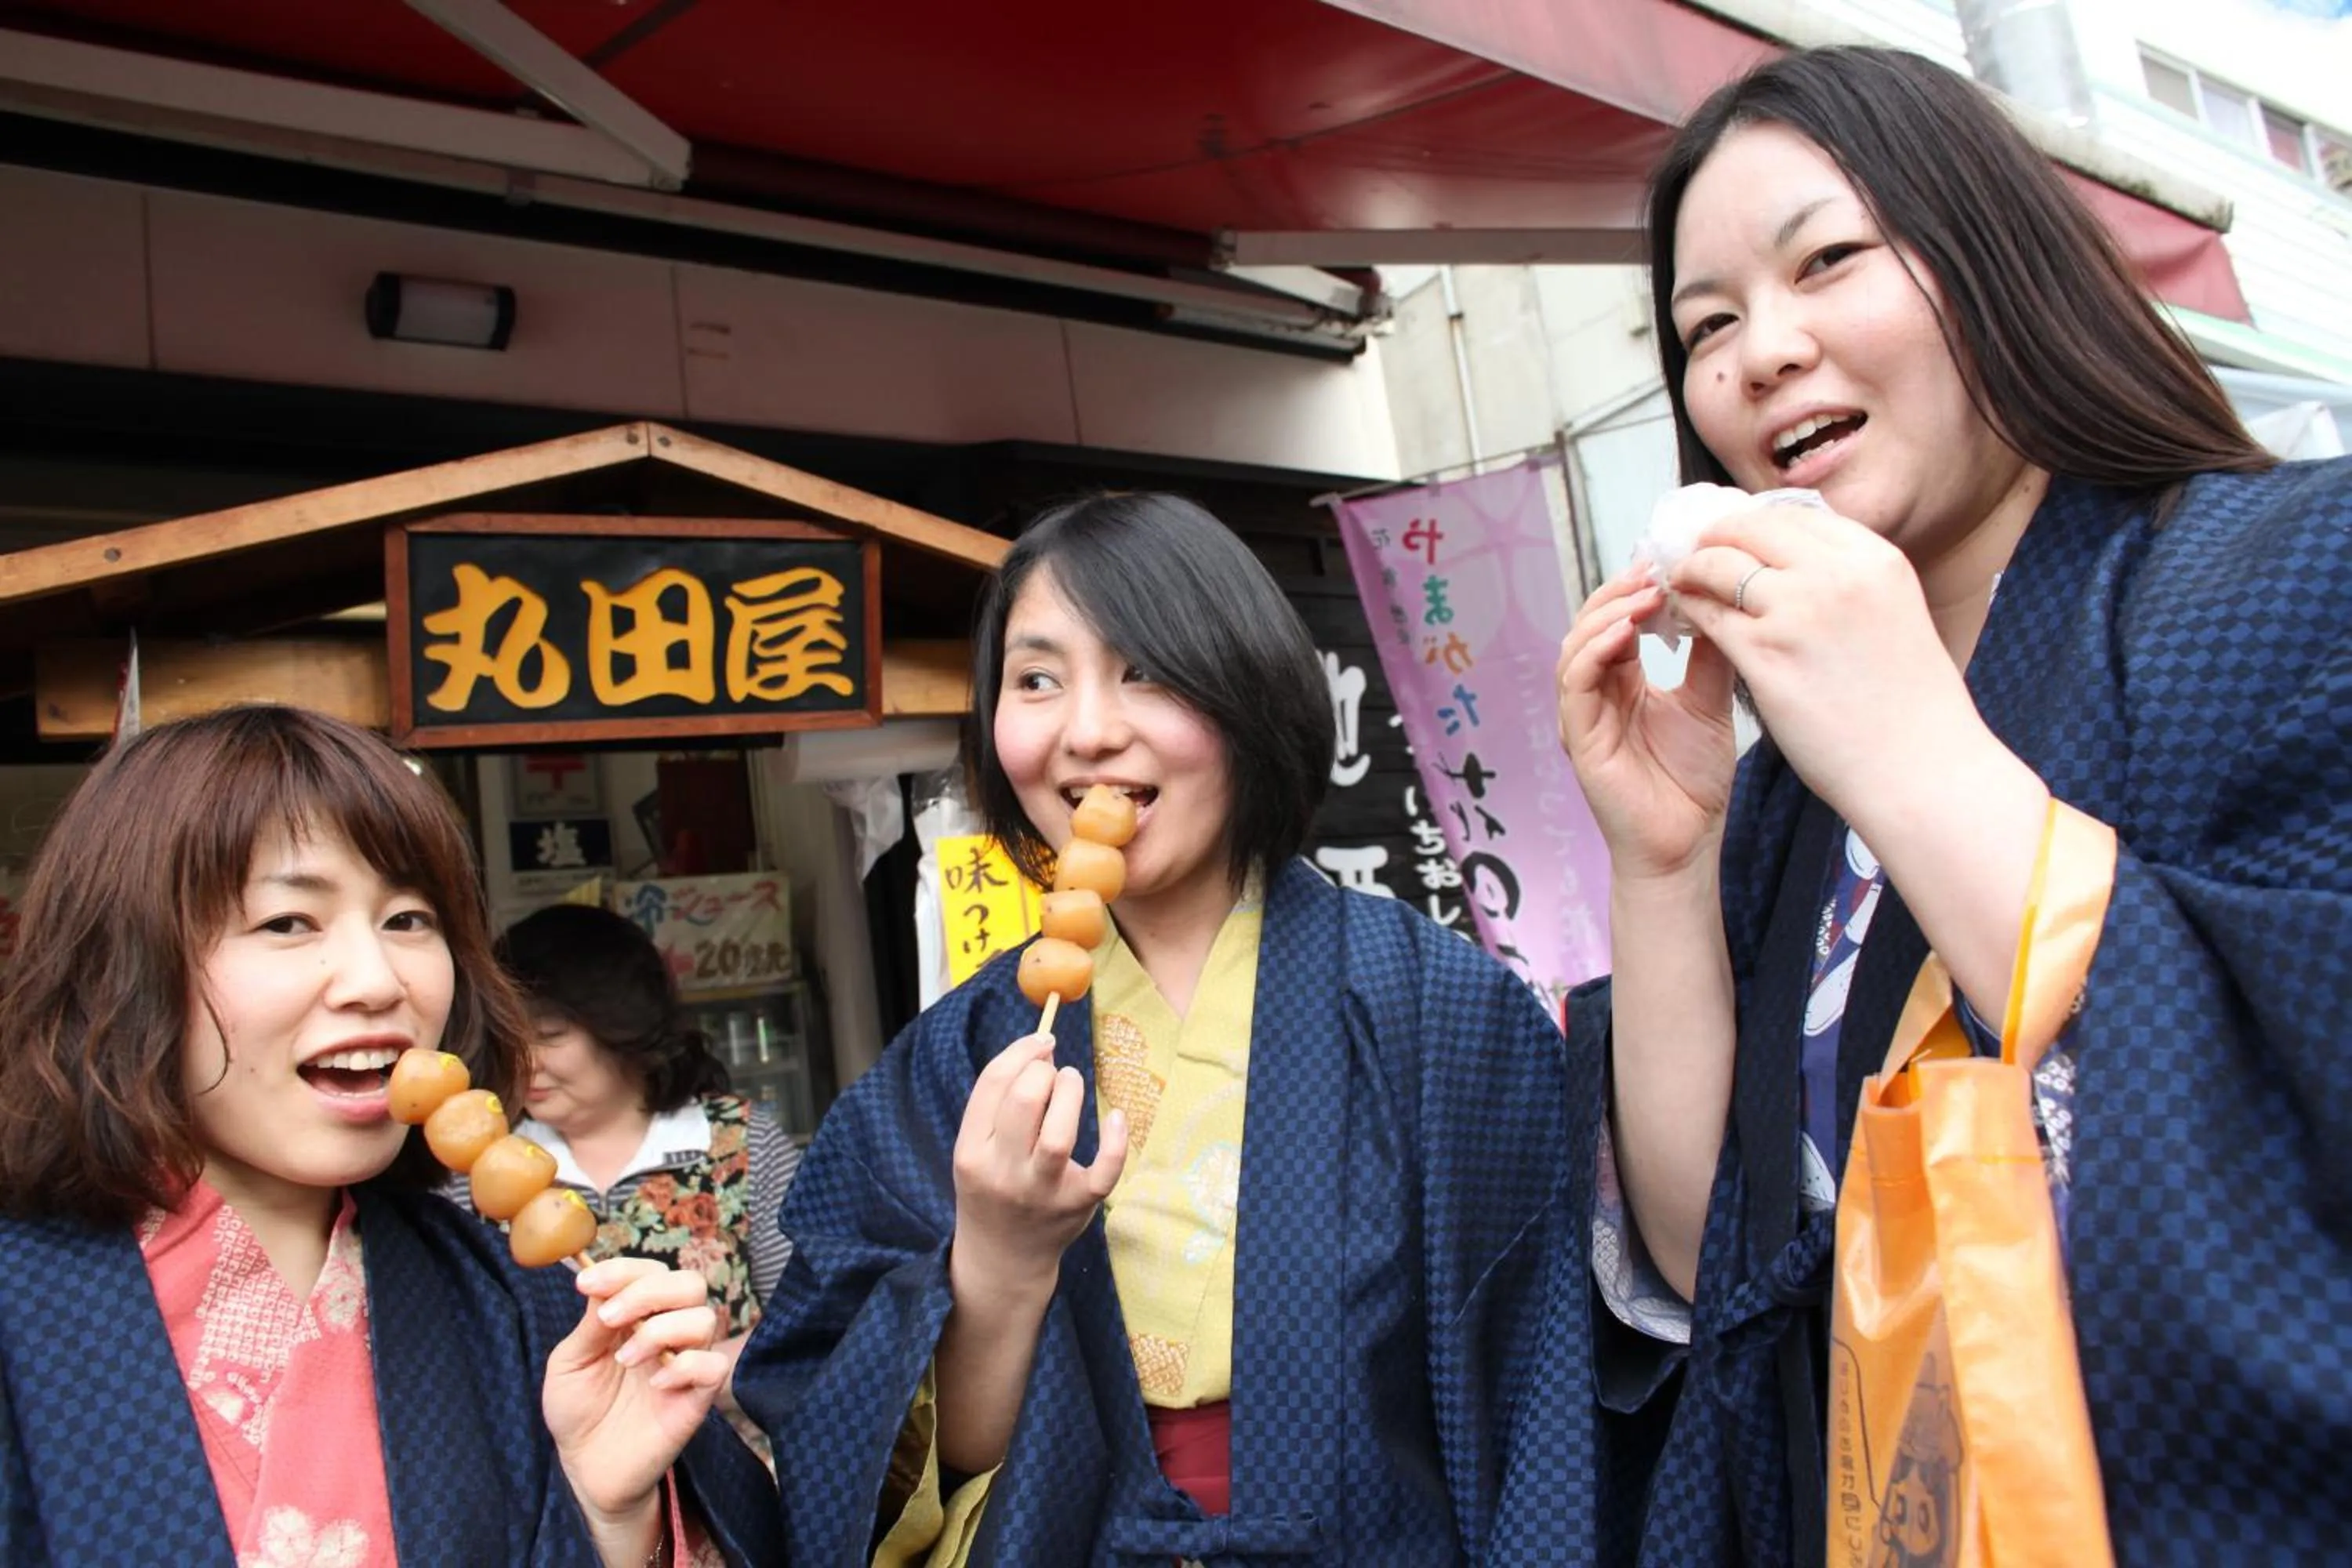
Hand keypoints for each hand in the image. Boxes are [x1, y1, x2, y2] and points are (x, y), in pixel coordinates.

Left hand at [544, 1258, 725, 1550]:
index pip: (650, 1271)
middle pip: (689, 1283)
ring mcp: (686, 1363)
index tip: (584, 1284)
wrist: (586, 1466)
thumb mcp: (570, 1361)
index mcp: (638, 1315)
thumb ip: (590, 1324)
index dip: (623, 1270)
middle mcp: (668, 1331)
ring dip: (660, 1330)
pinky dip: (686, 1366)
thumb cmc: (578, 1409)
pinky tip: (655, 1383)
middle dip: (648, 1291)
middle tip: (610, 1318)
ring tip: (624, 1359)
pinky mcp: (698, 1398)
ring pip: (704, 1318)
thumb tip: (598, 1283)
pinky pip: (714, 1366)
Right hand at [950, 1032, 1128, 1307]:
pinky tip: (1117, 1117)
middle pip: (1023, 1103)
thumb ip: (999, 1103)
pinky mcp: (1077, 1206)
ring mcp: (1041, 1192)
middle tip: (1055, 1073)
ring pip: (1058, 1136)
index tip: (1041, 1043)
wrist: (1003, 1258)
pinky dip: (1116, 1141)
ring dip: (1070, 1094)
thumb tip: (1042, 1049)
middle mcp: (1003, 1172)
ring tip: (1072, 1082)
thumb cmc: (993, 1188)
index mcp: (971, 1151)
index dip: (1021, 1052)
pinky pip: (1104, 1171)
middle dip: (1044, 1072)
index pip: (993, 1085)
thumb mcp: (977, 1149)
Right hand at [1555, 568, 1739, 879]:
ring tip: (1645, 594)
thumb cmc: (1692, 782)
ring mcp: (1583, 715)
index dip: (1636, 588)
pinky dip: (1595, 652)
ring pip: (1576, 647)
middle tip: (1655, 569)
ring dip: (1606, 614)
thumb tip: (1719, 598)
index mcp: (1622, 681)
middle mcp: (1596, 693)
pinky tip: (1623, 634)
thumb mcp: (1709, 701)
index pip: (1617, 620)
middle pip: (1590, 624)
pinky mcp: (1577, 738)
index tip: (1669, 562)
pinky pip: (1576, 684)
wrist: (1685, 845)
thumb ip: (1709, 655)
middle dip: (1619, 591)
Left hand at [1669, 503, 1978, 823]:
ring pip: (1719, 564)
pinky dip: (1690, 608)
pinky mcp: (1765, 653)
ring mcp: (1798, 611)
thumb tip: (1798, 563)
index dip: (1755, 523)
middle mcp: (1837, 573)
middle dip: (1715, 536)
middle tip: (1695, 552)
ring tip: (1681, 582)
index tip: (1735, 536)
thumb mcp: (1894, 613)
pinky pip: (1708, 613)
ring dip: (1692, 569)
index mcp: (1876, 559)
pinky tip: (1686, 617)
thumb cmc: (1910, 707)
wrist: (1921, 770)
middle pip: (1750, 528)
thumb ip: (1850, 582)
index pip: (1797, 514)